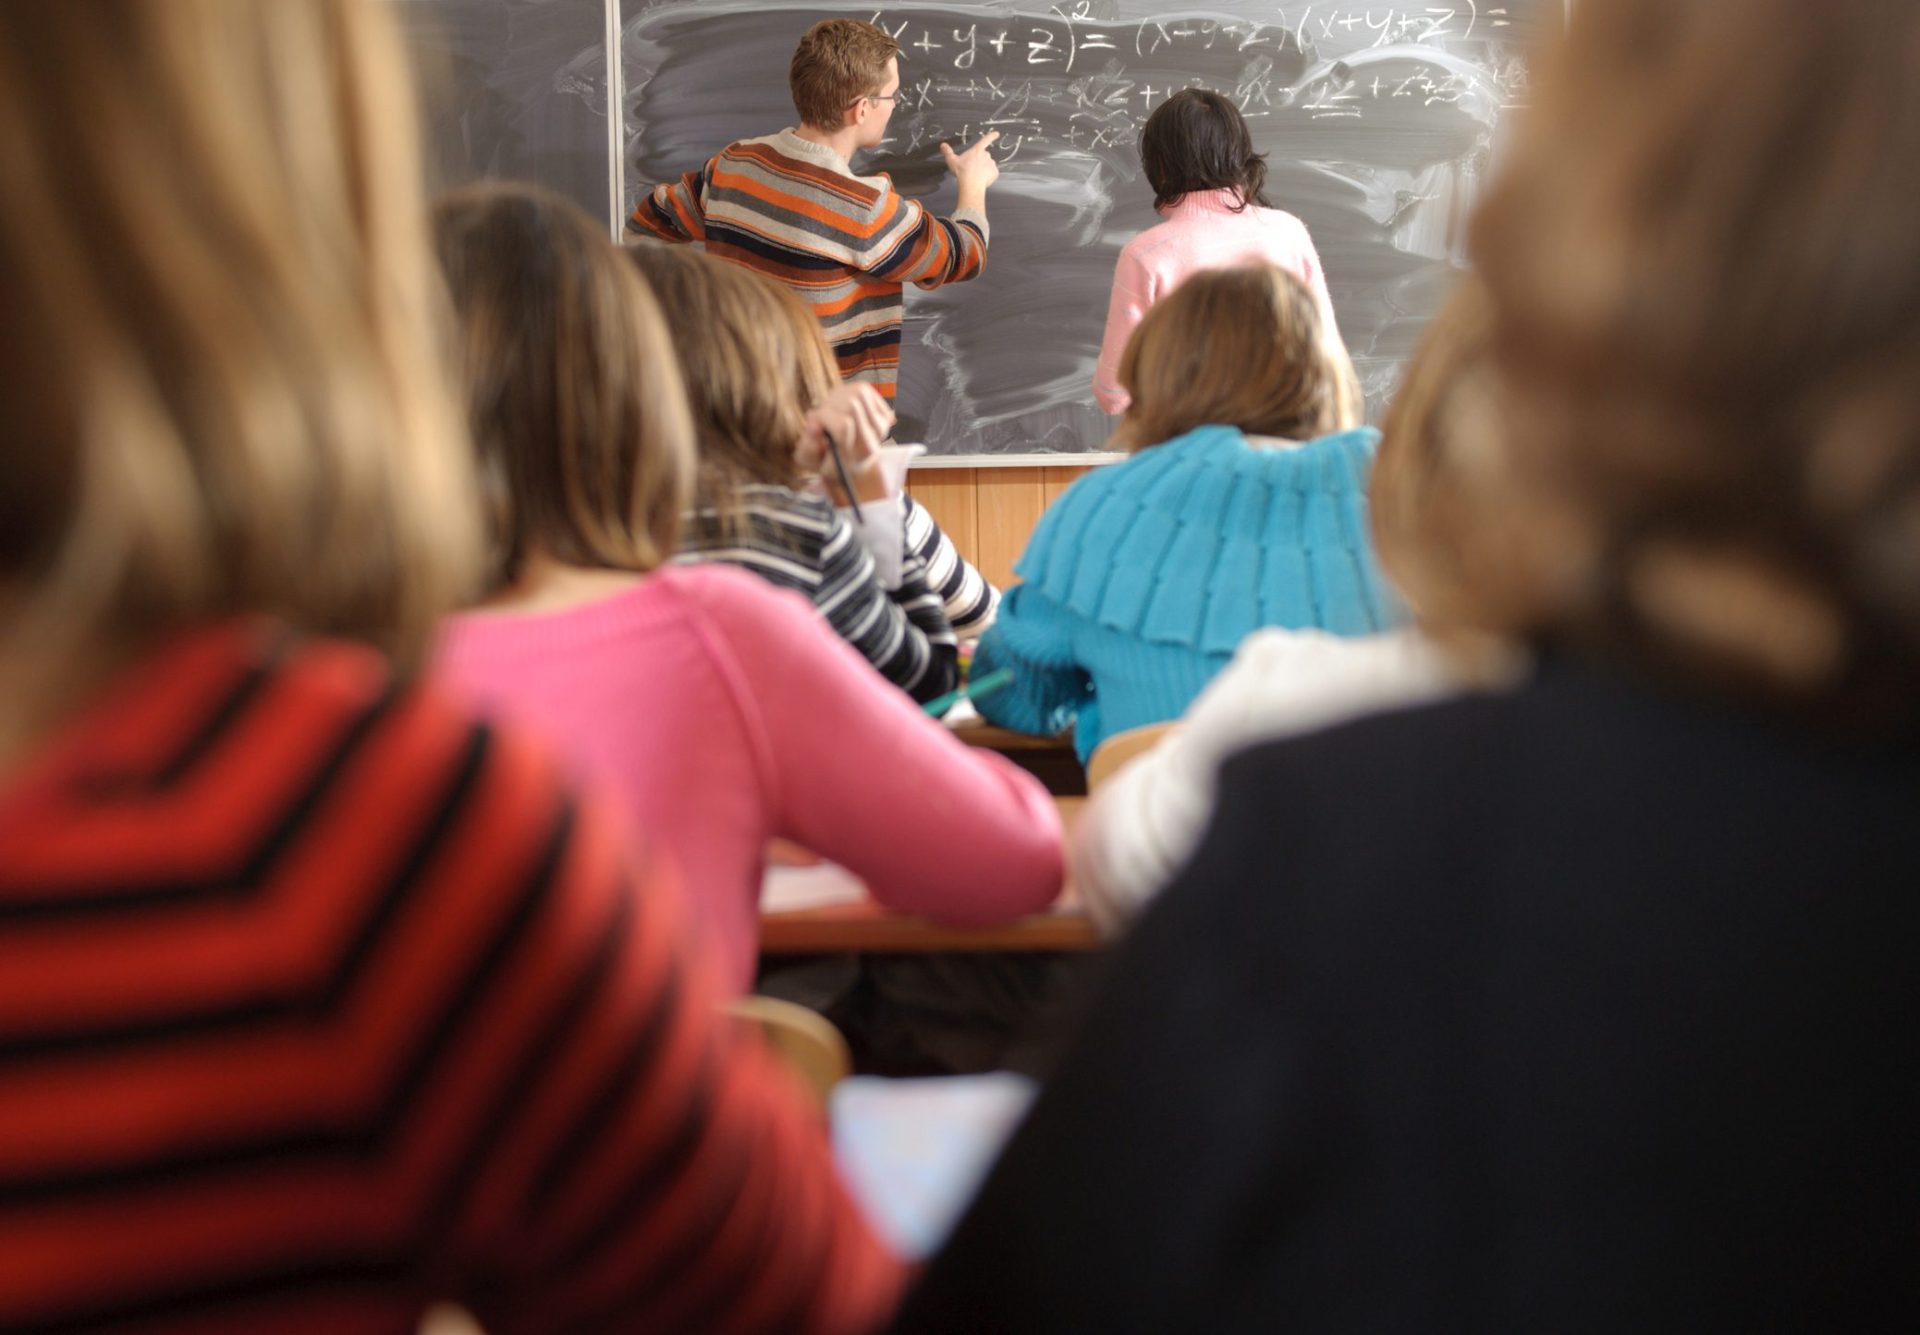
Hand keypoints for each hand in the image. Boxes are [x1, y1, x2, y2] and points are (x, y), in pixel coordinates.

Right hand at [798, 383, 895, 504]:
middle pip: (852, 404)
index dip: (824, 418)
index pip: (843, 425)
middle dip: (830, 406)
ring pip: (859, 393)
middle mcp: (874, 439)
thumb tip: (815, 425)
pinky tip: (843, 407)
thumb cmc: (826, 460)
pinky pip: (864, 389)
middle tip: (822, 418)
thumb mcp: (809, 460)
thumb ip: (809, 446)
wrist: (849, 464)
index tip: (814, 424)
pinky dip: (848, 393)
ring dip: (839, 398)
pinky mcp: (884, 412)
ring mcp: (882, 425)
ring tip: (832, 412)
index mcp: (857, 455)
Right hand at [940, 130, 1000, 196]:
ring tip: (976, 175)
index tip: (997, 133)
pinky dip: (988, 176)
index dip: (991, 136)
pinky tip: (981, 180)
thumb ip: (947, 152)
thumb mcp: (951, 160)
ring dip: (984, 168)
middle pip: (984, 156)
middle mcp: (986, 155)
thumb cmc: (962, 172)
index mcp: (977, 150)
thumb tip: (943, 145)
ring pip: (988, 165)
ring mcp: (991, 164)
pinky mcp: (995, 173)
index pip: (985, 140)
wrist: (971, 184)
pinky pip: (992, 174)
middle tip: (972, 168)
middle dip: (980, 160)